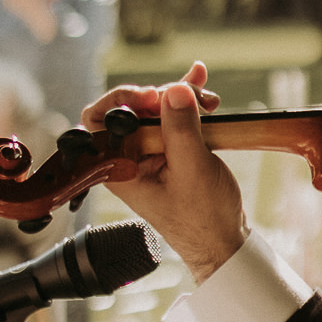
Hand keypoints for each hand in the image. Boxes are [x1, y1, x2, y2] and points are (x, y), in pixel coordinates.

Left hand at [91, 64, 243, 282]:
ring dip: (181, 95)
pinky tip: (201, 82)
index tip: (154, 96)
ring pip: (155, 108)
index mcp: (120, 167)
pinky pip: (173, 116)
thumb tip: (173, 89)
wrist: (223, 239)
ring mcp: (151, 152)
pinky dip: (187, 99)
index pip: (98, 121)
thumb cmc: (203, 217)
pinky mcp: (171, 149)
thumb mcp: (192, 169)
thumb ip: (180, 128)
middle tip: (191, 97)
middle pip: (132, 108)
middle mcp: (130, 158)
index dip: (121, 101)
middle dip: (163, 95)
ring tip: (209, 100)